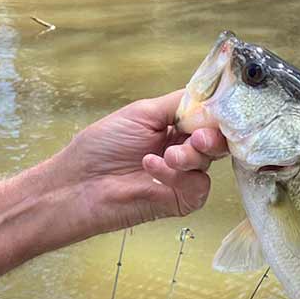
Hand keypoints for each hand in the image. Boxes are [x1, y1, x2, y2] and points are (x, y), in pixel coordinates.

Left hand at [60, 89, 227, 229]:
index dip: (217, 114)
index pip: (209, 117)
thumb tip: (210, 97)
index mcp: (174, 126)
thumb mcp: (142, 112)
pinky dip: (179, 176)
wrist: (81, 182)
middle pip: (217, 140)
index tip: (218, 110)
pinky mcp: (180, 200)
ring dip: (191, 156)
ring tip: (167, 155)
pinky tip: (153, 168)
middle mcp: (182, 149)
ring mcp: (182, 176)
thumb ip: (179, 103)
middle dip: (211, 136)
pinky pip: (197, 187)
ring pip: (208, 163)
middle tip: (198, 137)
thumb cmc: (101, 146)